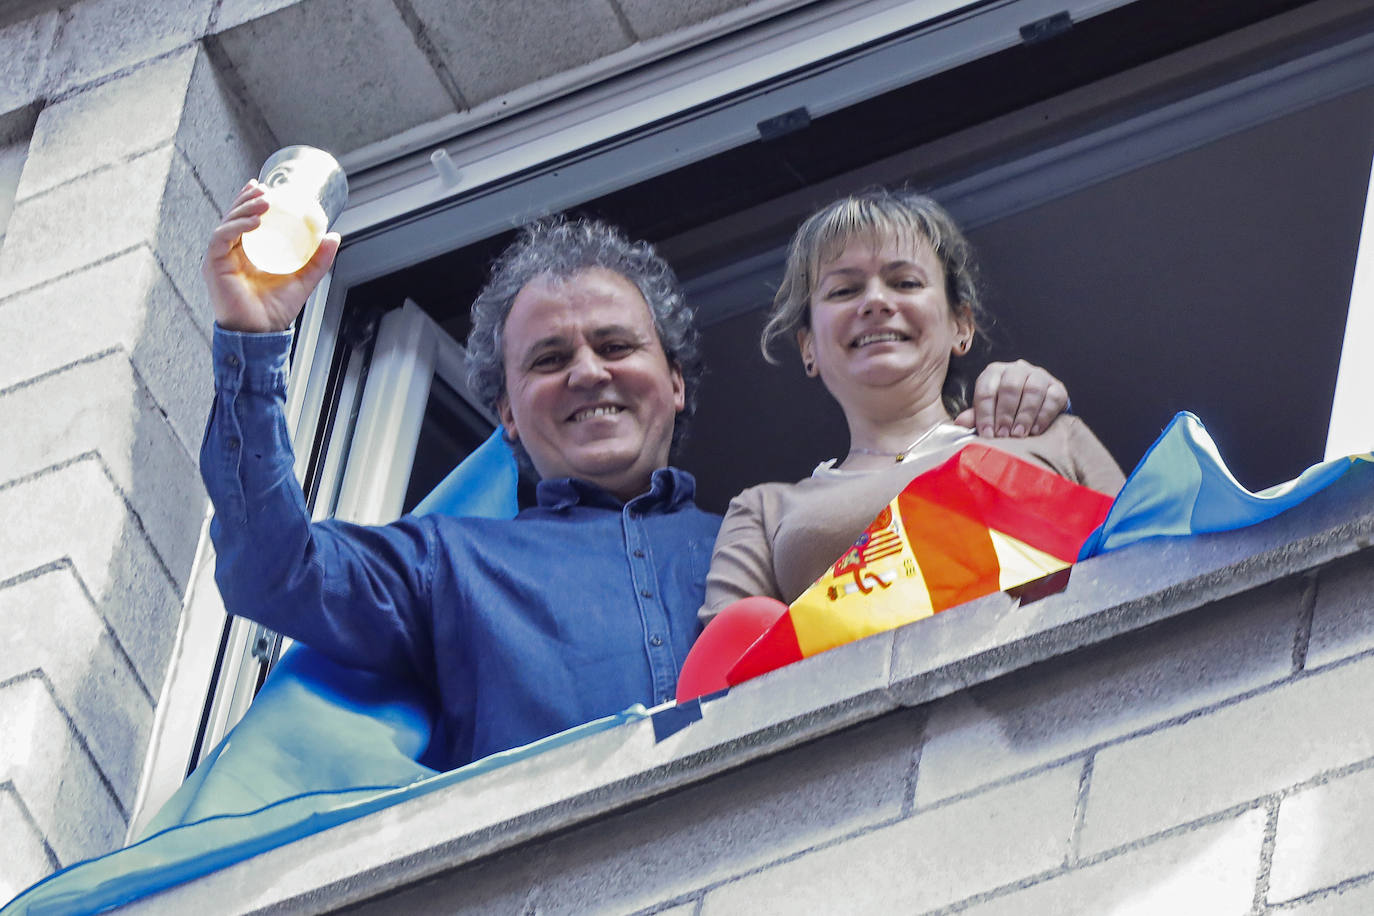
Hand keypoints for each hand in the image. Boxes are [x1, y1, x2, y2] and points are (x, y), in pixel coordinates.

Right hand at [202, 180, 340, 332]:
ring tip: (265, 202)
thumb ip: (318, 259)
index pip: (243, 219)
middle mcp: (229, 252)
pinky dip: (236, 227)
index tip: (263, 185)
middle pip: (233, 216)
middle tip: (265, 190)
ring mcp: (219, 258)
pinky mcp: (213, 266)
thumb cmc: (276, 309)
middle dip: (247, 199)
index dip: (249, 199)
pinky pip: (220, 239)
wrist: (262, 333)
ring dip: (244, 208)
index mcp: (245, 252)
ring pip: (227, 223)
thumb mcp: (303, 278)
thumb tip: (333, 236)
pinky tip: (254, 222)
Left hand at [953, 359, 1068, 437]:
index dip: (985, 413)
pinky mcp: (1057, 386)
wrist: (1036, 406)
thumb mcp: (989, 411)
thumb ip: (976, 416)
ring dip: (1025, 414)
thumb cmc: (1007, 408)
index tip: (986, 433)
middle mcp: (1016, 369)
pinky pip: (1052, 398)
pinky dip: (1043, 415)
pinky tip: (1035, 430)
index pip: (986, 389)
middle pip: (1010, 387)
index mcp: (994, 372)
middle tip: (1003, 435)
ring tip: (1019, 434)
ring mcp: (1038, 375)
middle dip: (1005, 414)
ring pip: (1033, 390)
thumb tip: (960, 423)